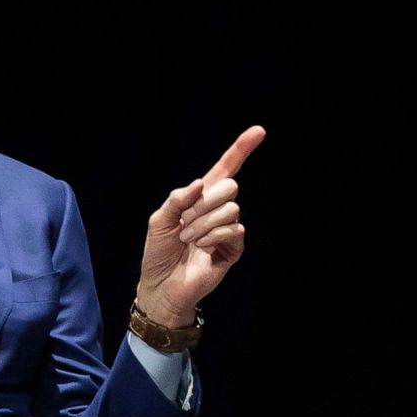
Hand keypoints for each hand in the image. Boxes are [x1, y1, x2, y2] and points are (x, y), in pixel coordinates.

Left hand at [135, 126, 265, 327]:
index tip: (258, 130)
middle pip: (230, 186)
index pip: (225, 169)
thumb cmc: (158, 254)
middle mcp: (216, 210)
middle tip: (185, 222)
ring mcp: (226, 229)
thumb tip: (202, 183)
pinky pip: (235, 230)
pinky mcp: (233, 249)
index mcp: (199, 198)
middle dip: (203, 203)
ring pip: (231, 209)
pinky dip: (213, 237)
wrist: (161, 286)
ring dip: (203, 224)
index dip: (241, 150)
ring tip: (189, 240)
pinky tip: (201, 248)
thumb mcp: (159, 221)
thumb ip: (177, 199)